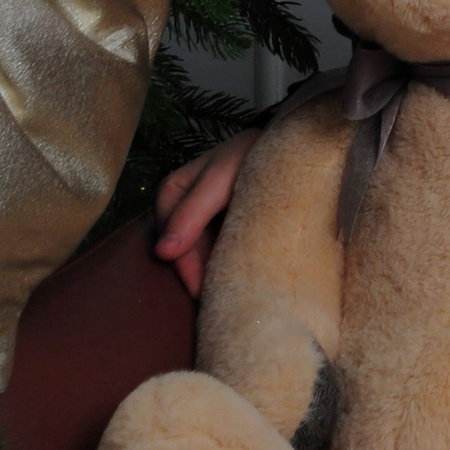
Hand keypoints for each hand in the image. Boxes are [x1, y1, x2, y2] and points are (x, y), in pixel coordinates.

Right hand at [153, 131, 257, 295]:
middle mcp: (183, 207)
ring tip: (229, 295)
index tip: (201, 290)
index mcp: (173, 190)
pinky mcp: (224, 227)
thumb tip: (162, 252)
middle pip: (183, 251)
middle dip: (198, 274)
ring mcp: (203, 219)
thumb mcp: (220, 179)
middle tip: (217, 301)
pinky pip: (217, 253)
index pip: (169, 236)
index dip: (185, 265)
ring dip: (212, 273)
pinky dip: (225, 265)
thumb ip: (192, 213)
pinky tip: (239, 277)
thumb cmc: (250, 155)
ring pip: (200, 256)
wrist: (287, 149)